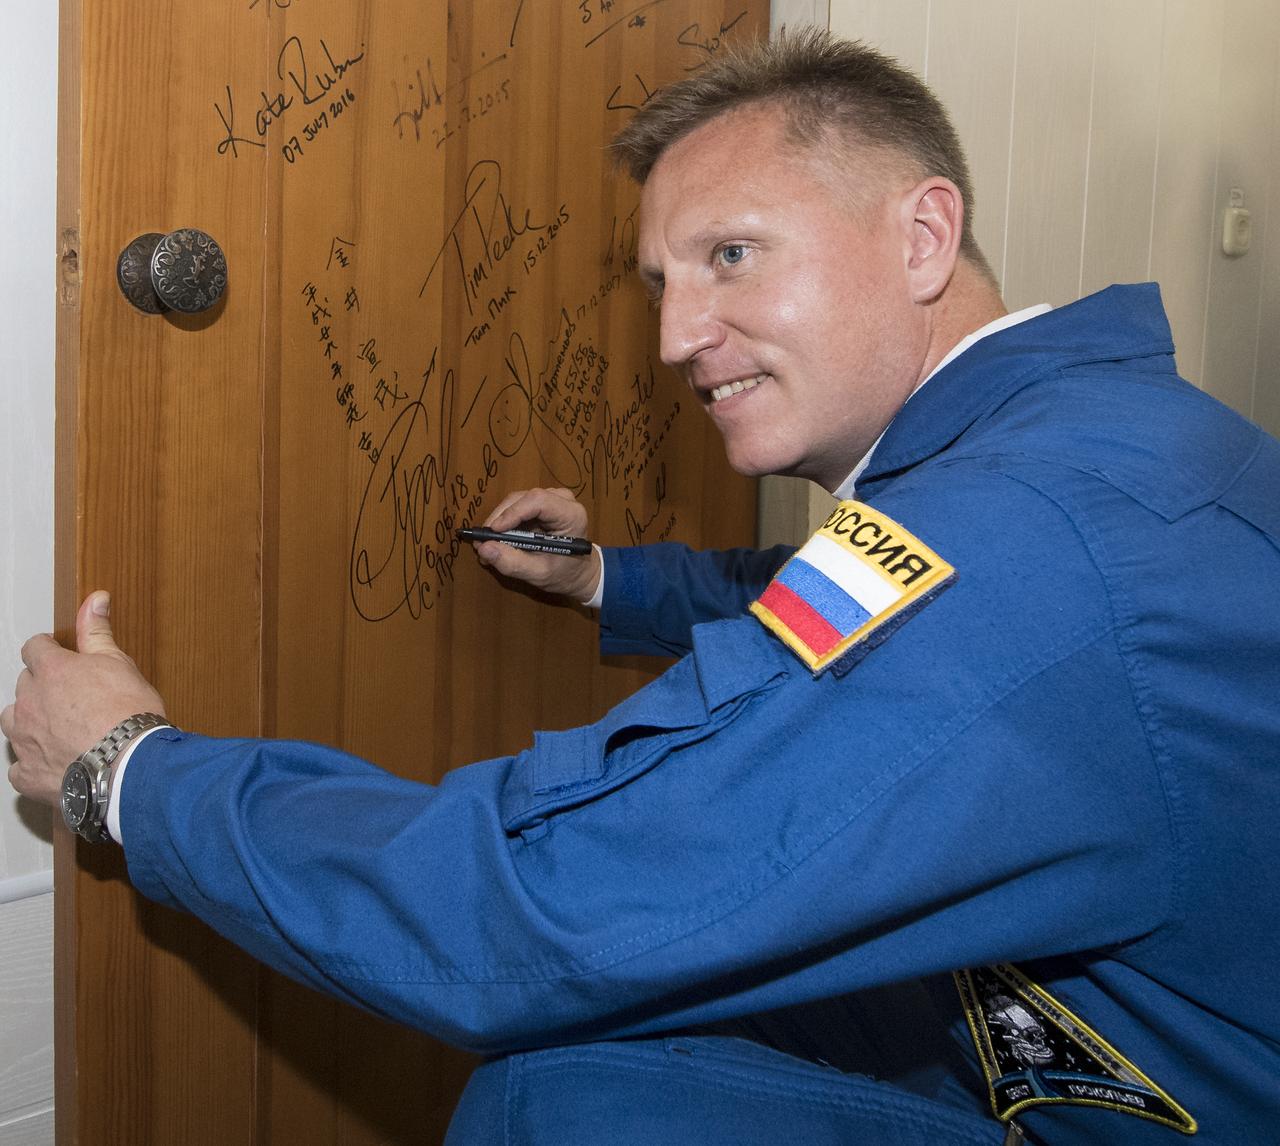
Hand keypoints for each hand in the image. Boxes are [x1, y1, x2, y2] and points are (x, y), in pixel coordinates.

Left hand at [2, 591, 165, 806]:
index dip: (47, 650)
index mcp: (51, 671)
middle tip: (72, 696)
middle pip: (24, 685)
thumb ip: (97, 632)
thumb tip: (94, 600)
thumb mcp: (119, 663)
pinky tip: (55, 761)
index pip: (35, 648)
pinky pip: (20, 766)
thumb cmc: (129, 716)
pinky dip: (33, 762)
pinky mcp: (28, 774)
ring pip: (14, 722)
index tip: (57, 656)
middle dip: (42, 688)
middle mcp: (30, 702)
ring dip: (30, 722)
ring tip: (59, 728)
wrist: (130, 767)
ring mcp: (24, 739)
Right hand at [472, 487, 601, 602]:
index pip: (538, 501)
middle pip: (523, 498)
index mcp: (570, 515)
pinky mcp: (542, 503)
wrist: (580, 572)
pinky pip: (517, 506)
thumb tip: (484, 548)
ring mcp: (552, 498)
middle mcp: (563, 500)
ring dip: (498, 522)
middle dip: (499, 520)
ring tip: (486, 545)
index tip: (493, 532)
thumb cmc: (566, 573)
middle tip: (481, 543)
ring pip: (516, 501)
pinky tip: (495, 540)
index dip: (512, 513)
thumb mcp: (540, 574)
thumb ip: (513, 562)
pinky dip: (504, 523)